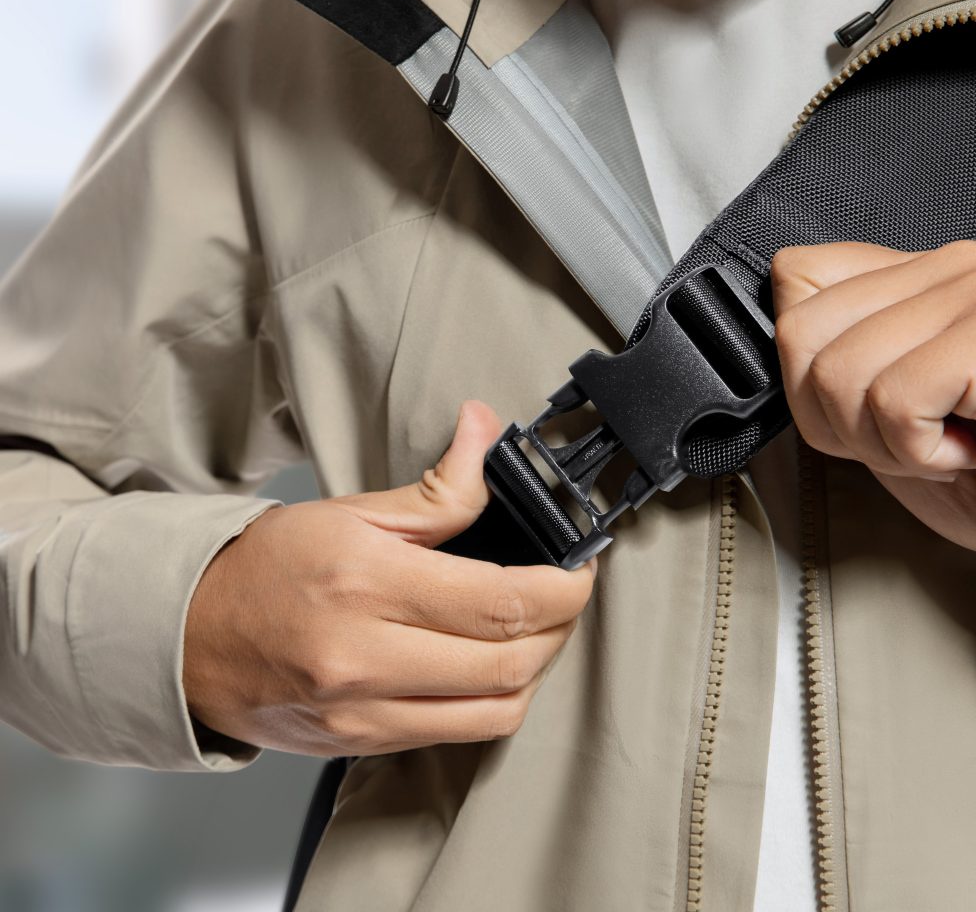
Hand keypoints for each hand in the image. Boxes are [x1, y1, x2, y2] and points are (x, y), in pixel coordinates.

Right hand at [183, 401, 594, 756]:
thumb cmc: (267, 568)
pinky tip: (490, 663)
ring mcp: (365, 713)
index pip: (501, 600)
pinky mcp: (364, 744)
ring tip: (533, 628)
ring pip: (497, 710)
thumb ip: (437, 490)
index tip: (579, 570)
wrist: (193, 638)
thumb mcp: (351, 513)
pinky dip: (496, 700)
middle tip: (564, 594)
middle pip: (512, 661)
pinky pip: (460, 734)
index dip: (564, 588)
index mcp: (367, 585)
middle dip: (561, 627)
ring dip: (536, 668)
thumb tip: (486, 435)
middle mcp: (366, 659)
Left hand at [771, 240, 975, 562]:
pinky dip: (917, 453)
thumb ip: (830, 353)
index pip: (796, 276)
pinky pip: (893, 402)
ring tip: (942, 444)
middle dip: (833, 415)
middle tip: (905, 435)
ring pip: (837, 372)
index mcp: (916, 273)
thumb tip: (777, 324)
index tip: (861, 405)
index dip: (800, 367)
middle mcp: (951, 267)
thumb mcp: (878, 407)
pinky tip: (969, 449)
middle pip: (799, 331)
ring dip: (878, 443)